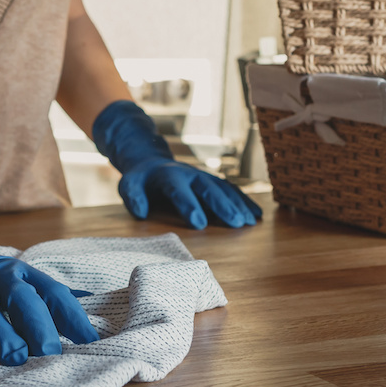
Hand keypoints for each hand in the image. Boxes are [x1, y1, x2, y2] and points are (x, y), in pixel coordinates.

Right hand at [0, 219, 99, 364]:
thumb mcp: (16, 279)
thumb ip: (46, 296)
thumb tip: (91, 308)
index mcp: (21, 273)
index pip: (52, 291)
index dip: (72, 316)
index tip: (89, 343)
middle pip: (20, 297)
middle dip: (37, 325)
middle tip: (50, 354)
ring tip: (14, 358)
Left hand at [93, 100, 261, 228]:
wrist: (151, 162)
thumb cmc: (140, 180)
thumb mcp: (129, 185)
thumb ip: (133, 196)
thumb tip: (141, 212)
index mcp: (168, 176)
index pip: (179, 191)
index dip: (189, 206)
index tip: (199, 224)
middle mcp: (190, 174)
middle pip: (208, 189)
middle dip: (223, 205)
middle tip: (236, 223)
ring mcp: (203, 176)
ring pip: (223, 188)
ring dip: (238, 204)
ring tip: (249, 222)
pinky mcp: (211, 181)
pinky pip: (230, 190)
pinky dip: (244, 201)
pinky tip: (256, 214)